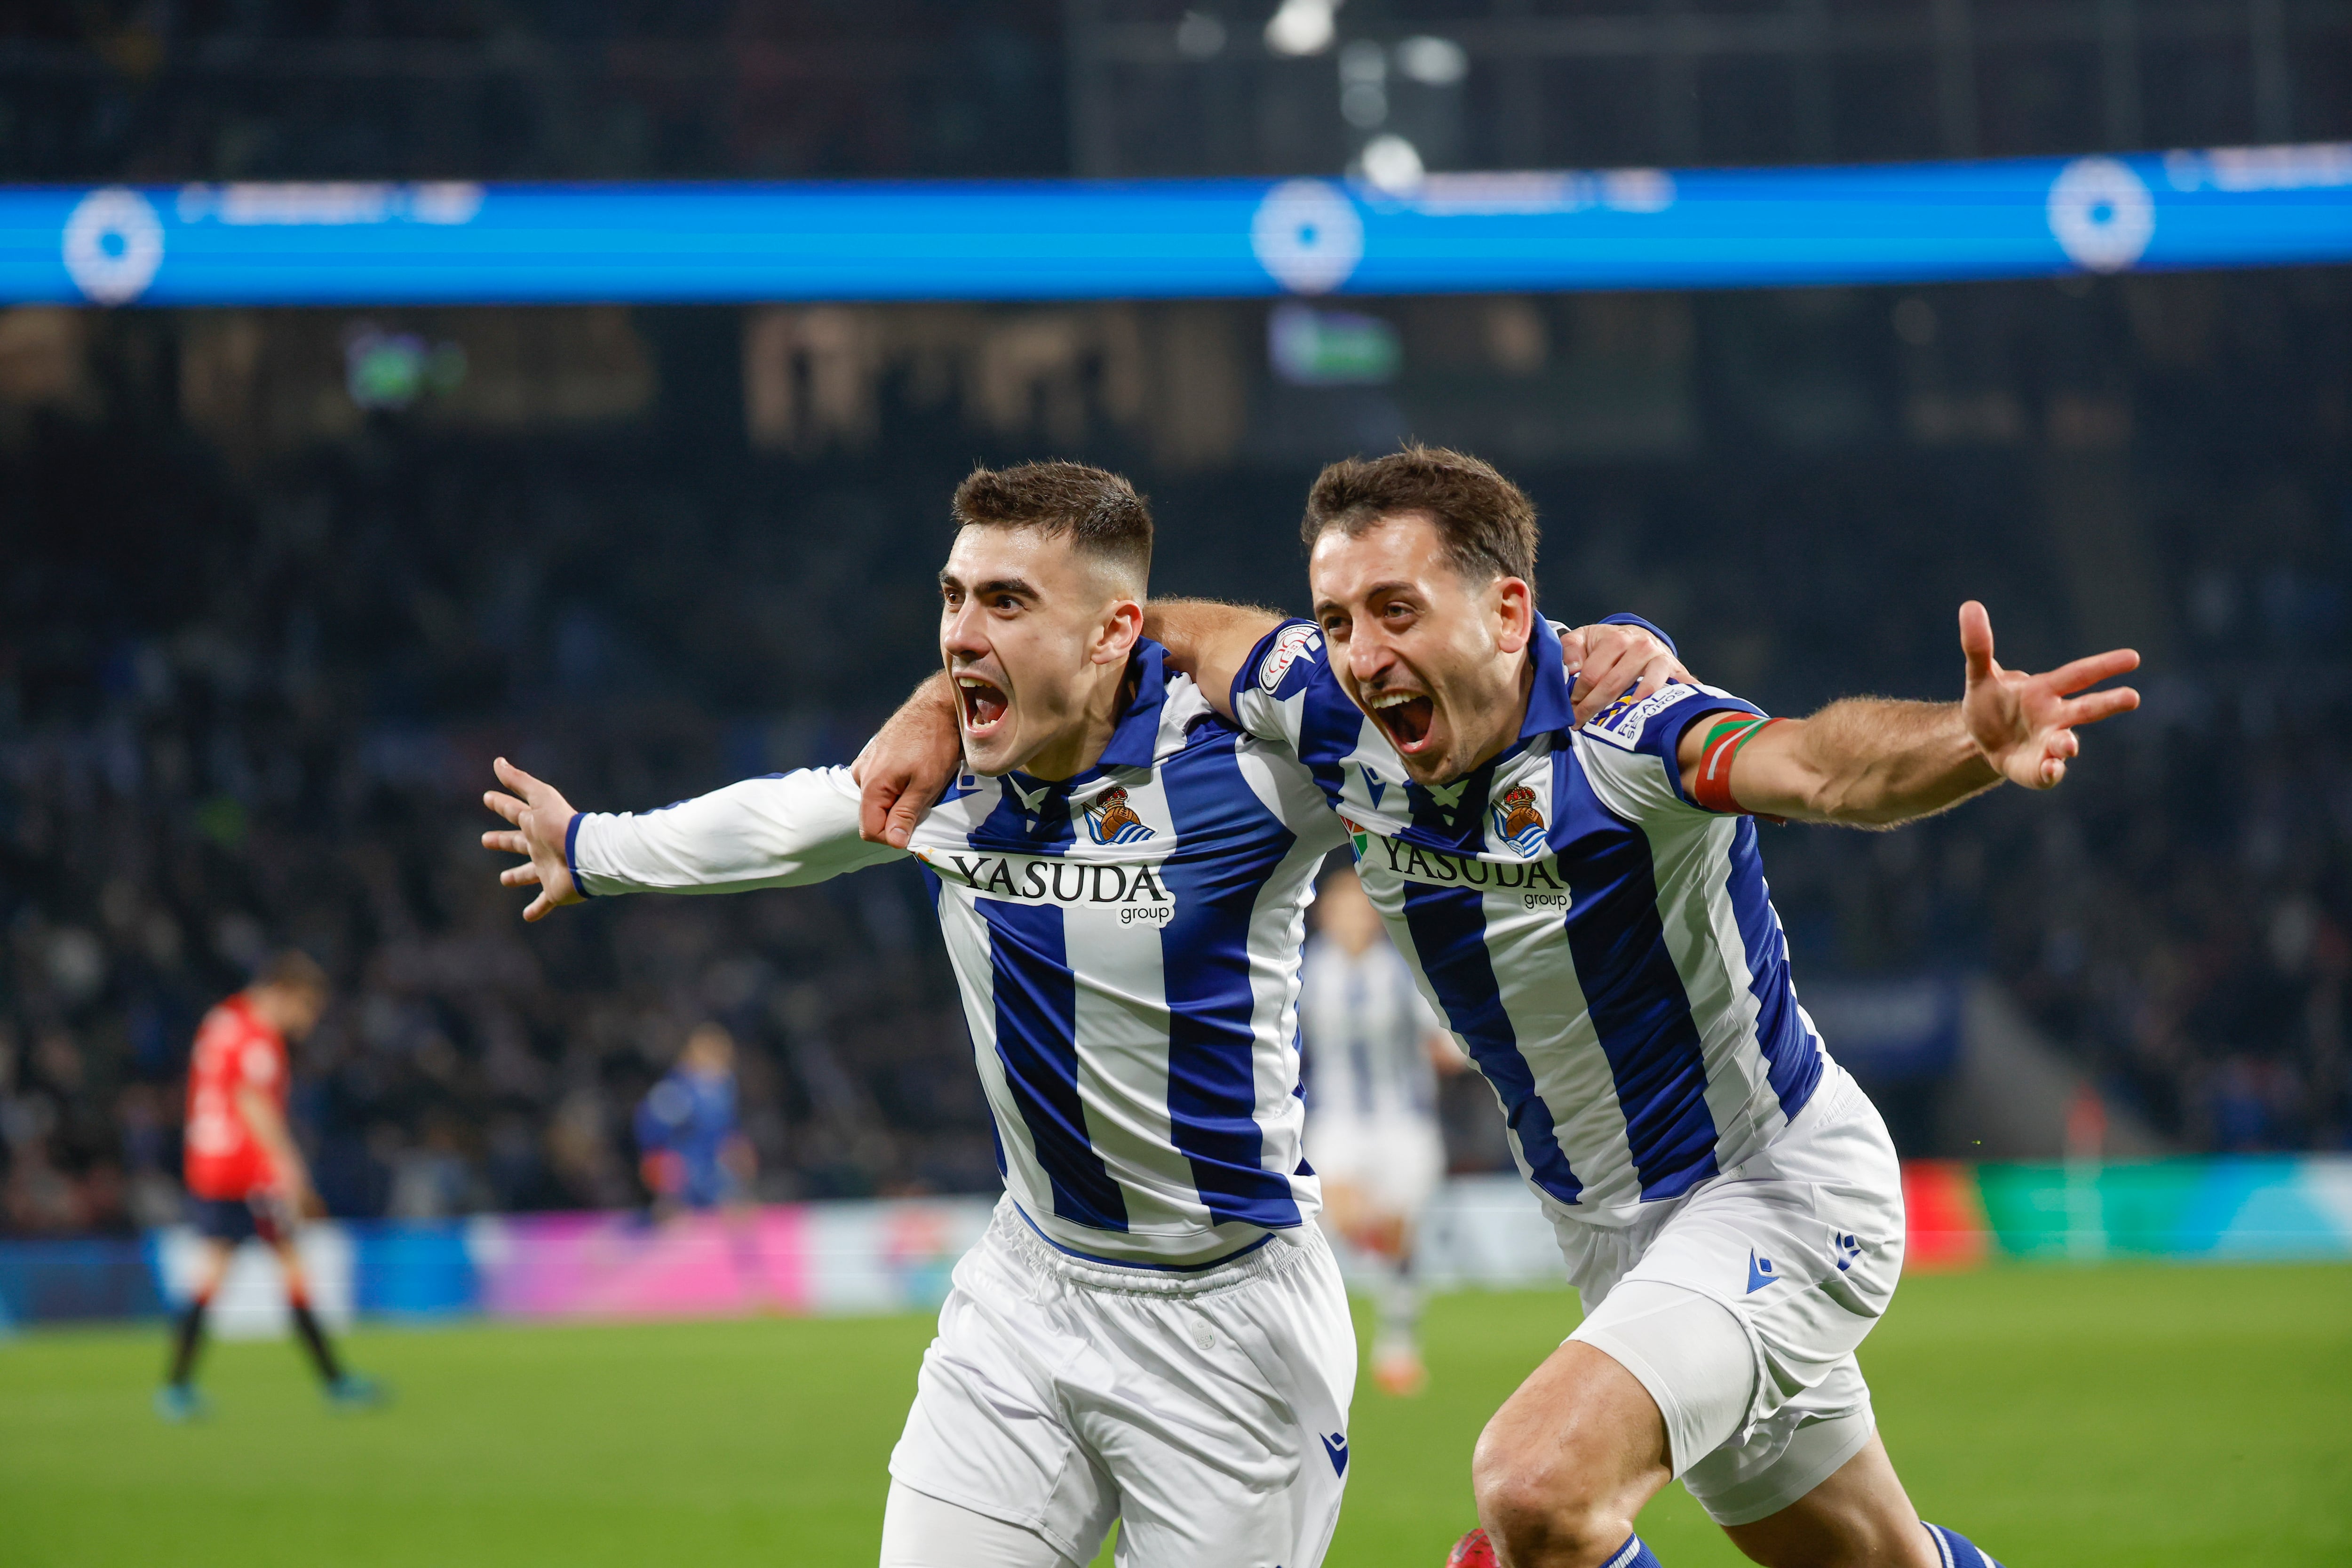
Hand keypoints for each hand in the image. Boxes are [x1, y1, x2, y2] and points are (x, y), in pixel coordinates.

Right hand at [481, 756, 583, 920]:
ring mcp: (549, 869)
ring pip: (529, 873)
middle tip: (485, 840)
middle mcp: (541, 846)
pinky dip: (537, 909)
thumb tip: (498, 761)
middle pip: (518, 842)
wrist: (586, 855)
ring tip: (504, 880)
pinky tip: (527, 917)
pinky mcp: (556, 890)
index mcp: (537, 825)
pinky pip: (545, 902)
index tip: (488, 797)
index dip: (501, 804)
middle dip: (503, 840)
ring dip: (517, 876)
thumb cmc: (562, 826)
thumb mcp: (540, 798)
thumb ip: (519, 781)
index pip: (514, 811)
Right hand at [854, 675, 961, 847]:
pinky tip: (916, 772)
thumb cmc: (935, 743)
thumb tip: (893, 842)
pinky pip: (882, 782)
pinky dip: (898, 785)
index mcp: (870, 784)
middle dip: (898, 816)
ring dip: (900, 800)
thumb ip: (906, 814)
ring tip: (923, 783)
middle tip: (925, 801)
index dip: (893, 836)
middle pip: (874, 814)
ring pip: (880, 798)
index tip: (916, 827)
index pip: (870, 830)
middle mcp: (861, 774)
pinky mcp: (875, 754)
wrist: (938, 705)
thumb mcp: (926, 785)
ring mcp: (866, 762)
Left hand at [1563, 621, 1692, 725]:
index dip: (1578, 695)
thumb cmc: (1609, 642)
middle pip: (1614, 683)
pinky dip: (1675, 698)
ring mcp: (1660, 658)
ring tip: (1619, 720)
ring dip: (1631, 706)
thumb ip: (1570, 648)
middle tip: (1581, 722)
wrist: (1641, 636)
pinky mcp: (1676, 669)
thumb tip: (1572, 669)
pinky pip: (1678, 686)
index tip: (1570, 710)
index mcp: (1615, 639)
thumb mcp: (1584, 638)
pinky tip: (1663, 712)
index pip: (1592, 674)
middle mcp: (1640, 646)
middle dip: (1593, 706)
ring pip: (1645, 686)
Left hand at [1959, 600, 2139, 787]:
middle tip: (2133, 697)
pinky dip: (2051, 772)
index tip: (2133, 657)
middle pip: (2086, 709)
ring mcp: (2048, 745)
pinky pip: (2047, 773)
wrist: (1979, 739)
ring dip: (2069, 744)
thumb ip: (1978, 646)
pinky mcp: (2035, 770)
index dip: (2104, 666)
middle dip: (2109, 703)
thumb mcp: (1980, 675)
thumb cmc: (1991, 703)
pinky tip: (2051, 770)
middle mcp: (2054, 717)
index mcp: (2045, 690)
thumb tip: (1969, 605)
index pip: (2079, 675)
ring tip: (2068, 746)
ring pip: (2066, 743)